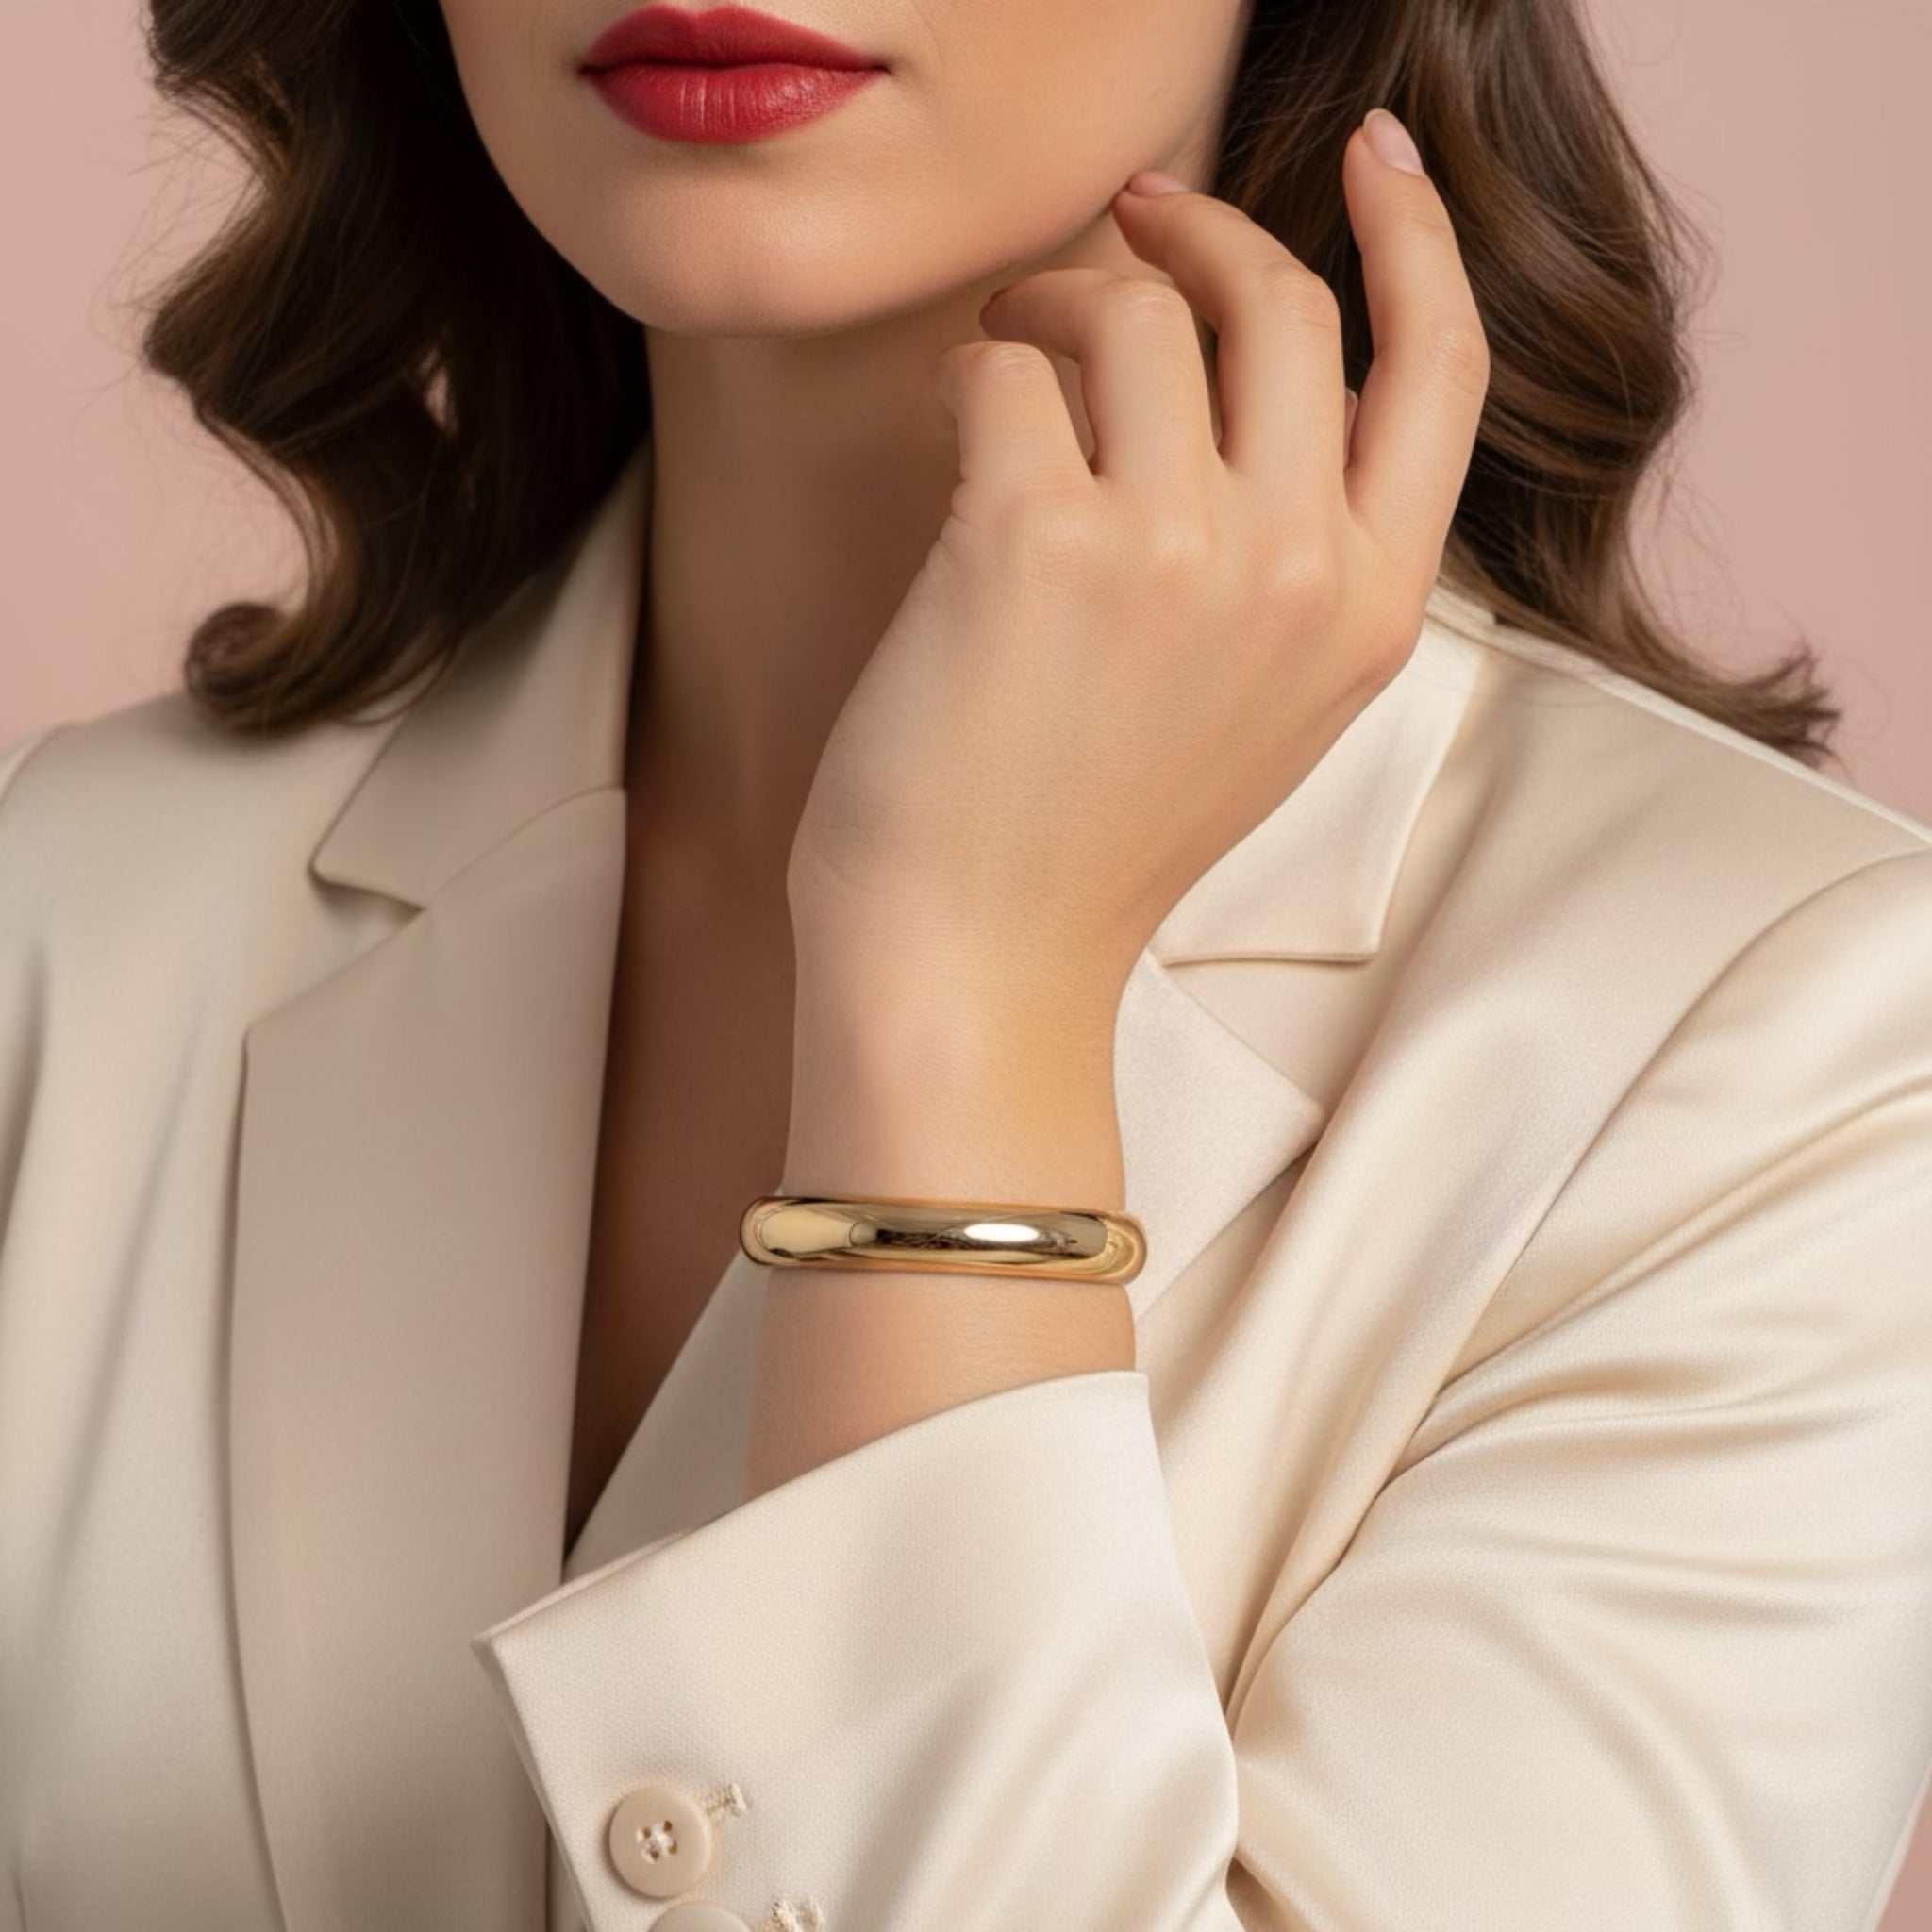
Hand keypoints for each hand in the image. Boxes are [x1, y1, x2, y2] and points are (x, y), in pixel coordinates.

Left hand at [785, 110, 1488, 1018]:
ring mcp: (1178, 554)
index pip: (1443, 374)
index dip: (1416, 243)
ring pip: (1138, 310)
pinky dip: (969, 370)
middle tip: (1125, 223)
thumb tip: (1230, 375)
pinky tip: (954, 431)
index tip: (1374, 160)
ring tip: (1012, 347)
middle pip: (1285, 304)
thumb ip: (1289, 558)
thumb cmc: (1087, 842)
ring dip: (1059, 301)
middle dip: (1197, 229)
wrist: (978, 964)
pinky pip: (1004, 367)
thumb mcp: (1255, 709)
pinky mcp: (1038, 543)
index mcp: (1369, 615)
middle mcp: (1299, 573)